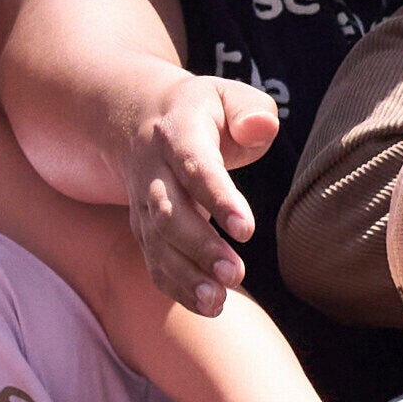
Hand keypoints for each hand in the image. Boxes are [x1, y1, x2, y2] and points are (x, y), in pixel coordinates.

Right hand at [127, 63, 281, 312]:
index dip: (218, 197)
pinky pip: (154, 261)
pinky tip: (208, 307)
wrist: (143, 119)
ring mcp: (142, 202)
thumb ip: (252, 111)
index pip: (196, 166)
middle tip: (234, 274)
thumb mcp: (230, 95)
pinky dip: (177, 287)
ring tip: (218, 302)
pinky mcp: (143, 229)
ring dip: (185, 276)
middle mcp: (152, 170)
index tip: (246, 229)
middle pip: (169, 213)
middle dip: (199, 247)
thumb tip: (260, 129)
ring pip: (157, 244)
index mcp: (178, 132)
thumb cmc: (206, 112)